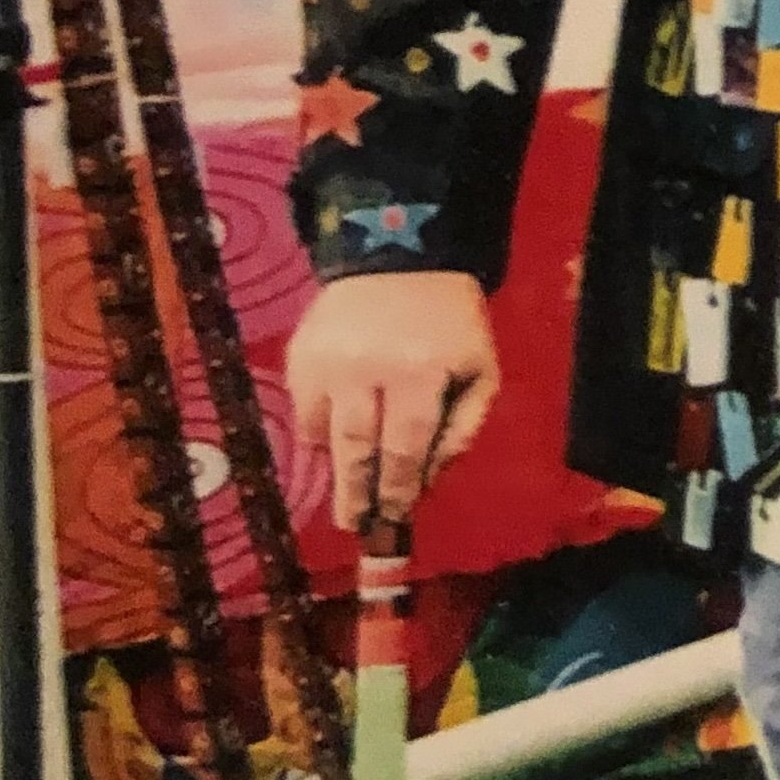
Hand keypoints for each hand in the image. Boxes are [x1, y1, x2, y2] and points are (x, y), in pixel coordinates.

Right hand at [285, 272, 500, 532]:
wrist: (398, 253)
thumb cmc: (448, 319)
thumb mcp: (480, 368)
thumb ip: (463, 427)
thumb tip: (428, 481)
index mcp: (421, 373)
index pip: (404, 449)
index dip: (398, 490)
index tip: (394, 518)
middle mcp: (368, 369)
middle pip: (357, 450)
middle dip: (358, 495)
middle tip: (356, 526)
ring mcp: (327, 362)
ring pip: (324, 436)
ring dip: (335, 472)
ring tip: (343, 502)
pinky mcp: (299, 354)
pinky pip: (303, 411)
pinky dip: (316, 435)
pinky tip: (329, 450)